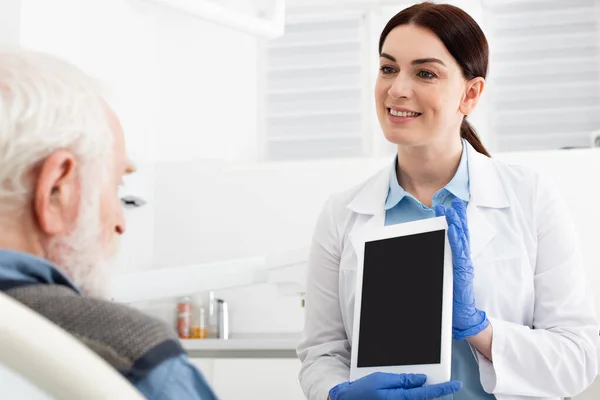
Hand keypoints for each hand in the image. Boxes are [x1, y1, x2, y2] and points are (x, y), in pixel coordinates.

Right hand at [329, 372, 461, 399]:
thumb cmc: (362, 390)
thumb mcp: (380, 379)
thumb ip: (402, 380)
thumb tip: (421, 379)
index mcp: (400, 397)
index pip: (426, 392)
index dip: (442, 388)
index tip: (456, 384)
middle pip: (425, 398)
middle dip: (436, 391)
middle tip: (447, 383)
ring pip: (418, 399)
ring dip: (425, 393)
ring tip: (430, 384)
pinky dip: (416, 395)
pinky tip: (415, 388)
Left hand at [435, 198, 488, 339]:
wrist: (464, 322)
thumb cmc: (451, 304)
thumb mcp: (440, 283)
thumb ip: (436, 269)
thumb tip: (419, 256)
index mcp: (455, 264)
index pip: (454, 239)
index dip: (452, 223)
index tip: (446, 209)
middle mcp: (460, 263)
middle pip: (458, 236)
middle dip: (454, 218)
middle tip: (449, 203)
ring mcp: (462, 267)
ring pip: (460, 241)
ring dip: (456, 224)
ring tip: (452, 209)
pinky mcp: (462, 274)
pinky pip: (459, 253)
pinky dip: (456, 239)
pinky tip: (453, 228)